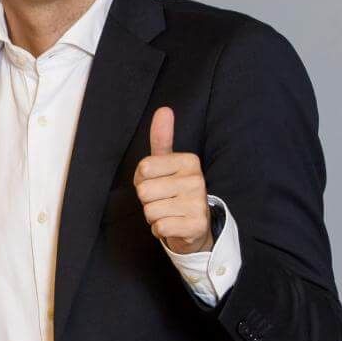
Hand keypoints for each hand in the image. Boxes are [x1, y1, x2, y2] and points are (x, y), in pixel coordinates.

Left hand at [133, 106, 212, 253]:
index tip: (159, 182)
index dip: (143, 179)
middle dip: (147, 200)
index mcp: (189, 161)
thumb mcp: (167, 163)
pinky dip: (160, 230)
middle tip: (164, 200)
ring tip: (169, 213)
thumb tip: (164, 110)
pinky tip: (174, 225)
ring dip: (153, 216)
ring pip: (150, 210)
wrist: (194, 226)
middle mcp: (197, 180)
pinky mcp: (196, 225)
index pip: (144, 167)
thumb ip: (162, 138)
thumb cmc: (174, 191)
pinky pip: (159, 227)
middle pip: (144, 191)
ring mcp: (198, 203)